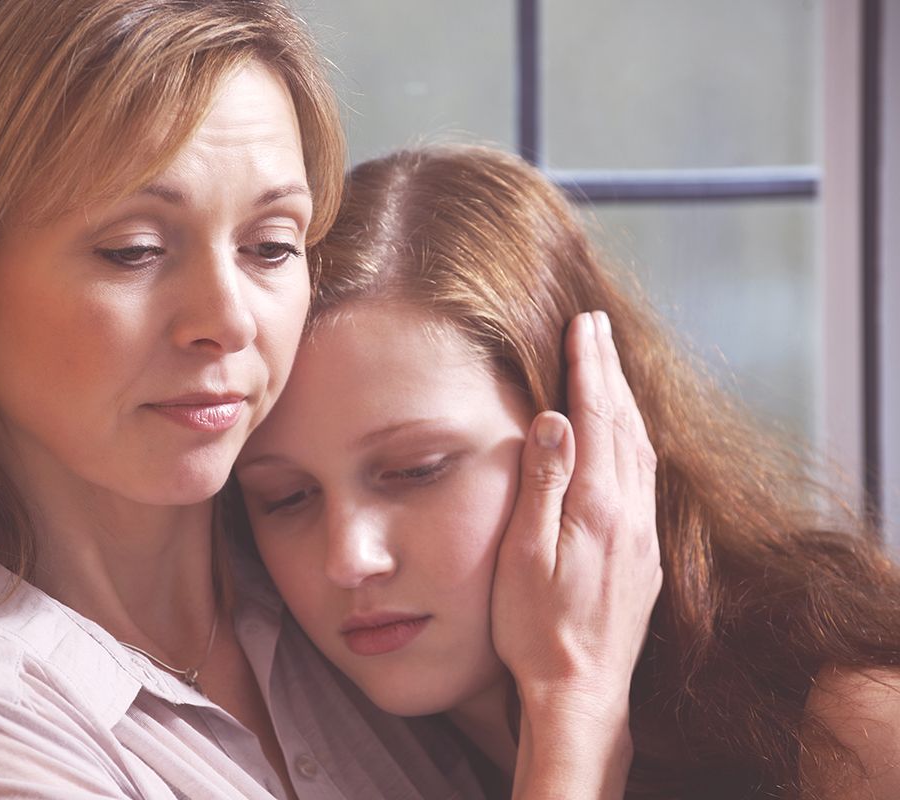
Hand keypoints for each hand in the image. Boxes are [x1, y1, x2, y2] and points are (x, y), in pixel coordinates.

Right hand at [491, 309, 661, 719]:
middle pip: (625, 424)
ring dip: (625, 402)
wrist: (582, 692)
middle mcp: (630, 514)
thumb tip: (555, 419)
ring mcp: (643, 535)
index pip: (596, 418)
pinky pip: (646, 477)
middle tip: (596, 327)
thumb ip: (543, 484)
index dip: (588, 367)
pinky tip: (627, 437)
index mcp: (598, 507)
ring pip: (641, 449)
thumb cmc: (536, 629)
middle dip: (609, 370)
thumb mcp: (524, 557)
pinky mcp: (646, 555)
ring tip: (609, 367)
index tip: (582, 325)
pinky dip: (635, 439)